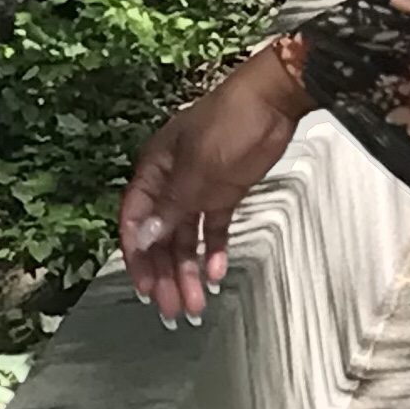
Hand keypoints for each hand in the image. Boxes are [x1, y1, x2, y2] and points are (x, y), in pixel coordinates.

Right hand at [118, 43, 309, 324]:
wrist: (274, 100)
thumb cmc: (230, 122)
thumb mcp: (196, 170)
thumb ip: (170, 208)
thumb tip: (143, 238)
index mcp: (155, 170)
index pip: (135, 220)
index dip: (137, 256)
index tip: (144, 287)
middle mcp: (172, 182)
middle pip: (161, 236)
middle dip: (165, 274)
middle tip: (172, 308)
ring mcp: (199, 188)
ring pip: (186, 238)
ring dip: (188, 270)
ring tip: (193, 302)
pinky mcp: (225, 192)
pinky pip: (213, 227)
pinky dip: (212, 250)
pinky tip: (214, 274)